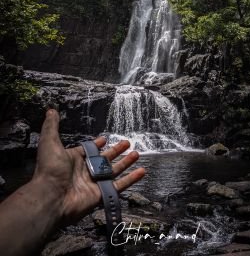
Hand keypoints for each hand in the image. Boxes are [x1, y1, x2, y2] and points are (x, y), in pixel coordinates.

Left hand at [33, 109, 144, 224]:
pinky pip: (120, 185)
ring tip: (137, 153)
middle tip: (127, 143)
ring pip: (114, 170)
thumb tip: (51, 110)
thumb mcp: (50, 142)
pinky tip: (142, 171)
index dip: (96, 144)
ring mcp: (95, 183)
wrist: (51, 197)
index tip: (104, 138)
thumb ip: (52, 126)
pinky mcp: (102, 193)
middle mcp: (86, 170)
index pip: (89, 150)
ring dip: (126, 162)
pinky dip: (132, 179)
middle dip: (116, 151)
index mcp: (74, 159)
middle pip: (105, 159)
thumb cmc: (50, 169)